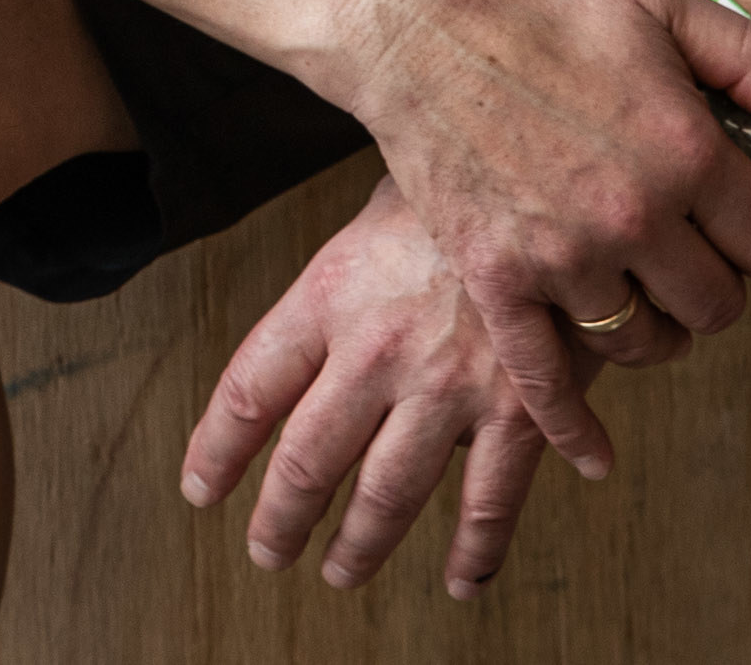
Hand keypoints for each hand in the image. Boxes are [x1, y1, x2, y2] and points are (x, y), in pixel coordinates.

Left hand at [181, 180, 604, 596]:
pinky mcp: (522, 409)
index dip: (218, 448)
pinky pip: (492, 501)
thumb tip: (314, 335)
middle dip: (281, 518)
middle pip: (308, 458)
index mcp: (330, 295)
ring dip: (359, 543)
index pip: (252, 388)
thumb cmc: (455, 184)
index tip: (201, 487)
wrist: (549, 171)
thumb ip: (340, 285)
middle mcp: (377, 349)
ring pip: (387, 493)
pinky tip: (461, 579)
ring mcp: (449, 386)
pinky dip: (477, 551)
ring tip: (339, 571)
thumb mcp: (372, 216)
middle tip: (266, 551)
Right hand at [331, 0, 750, 473]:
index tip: (733, 227)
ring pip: (640, 342)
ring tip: (637, 304)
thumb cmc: (538, 6)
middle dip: (710, 288)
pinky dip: (573, 426)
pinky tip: (596, 456)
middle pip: (714, 305)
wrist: (415, 27)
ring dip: (650, 332)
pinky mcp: (496, 277)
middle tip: (684, 263)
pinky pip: (545, 375)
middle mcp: (633, 214)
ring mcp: (562, 254)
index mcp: (687, 150)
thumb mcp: (659, 1)